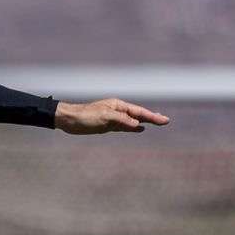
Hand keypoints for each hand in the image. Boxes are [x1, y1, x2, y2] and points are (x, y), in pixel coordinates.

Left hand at [54, 99, 168, 134]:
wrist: (68, 120)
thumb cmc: (85, 116)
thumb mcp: (105, 117)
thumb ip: (122, 120)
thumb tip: (138, 124)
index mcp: (118, 106)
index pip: (139, 112)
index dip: (153, 116)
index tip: (164, 120)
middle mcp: (117, 110)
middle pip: (138, 115)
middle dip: (152, 118)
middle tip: (165, 121)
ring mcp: (113, 118)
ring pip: (132, 121)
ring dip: (144, 122)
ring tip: (156, 122)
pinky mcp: (107, 125)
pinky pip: (124, 127)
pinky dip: (132, 127)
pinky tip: (139, 129)